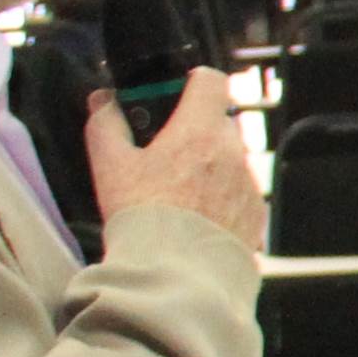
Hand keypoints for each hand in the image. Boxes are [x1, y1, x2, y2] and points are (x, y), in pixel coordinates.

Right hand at [83, 71, 262, 247]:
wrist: (177, 275)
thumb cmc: (144, 217)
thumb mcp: (110, 167)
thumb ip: (106, 125)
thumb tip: (102, 102)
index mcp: (200, 131)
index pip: (211, 81)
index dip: (193, 83)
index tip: (176, 96)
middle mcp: (233, 152)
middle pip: (219, 124)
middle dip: (195, 132)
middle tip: (165, 155)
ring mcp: (249, 184)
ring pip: (230, 161)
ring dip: (209, 168)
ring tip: (177, 195)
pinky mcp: (255, 214)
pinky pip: (239, 194)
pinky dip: (221, 198)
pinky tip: (195, 218)